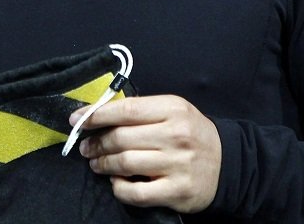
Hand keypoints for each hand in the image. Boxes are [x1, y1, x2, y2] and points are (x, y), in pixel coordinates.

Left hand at [72, 94, 221, 213]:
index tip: (76, 120)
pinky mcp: (177, 191)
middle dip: (97, 143)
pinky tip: (116, 183)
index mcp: (173, 109)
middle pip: (121, 138)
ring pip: (125, 164)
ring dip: (103, 164)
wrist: (227, 164)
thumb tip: (99, 114)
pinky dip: (119, 188)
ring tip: (96, 163)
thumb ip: (142, 111)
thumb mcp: (173, 111)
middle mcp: (176, 135)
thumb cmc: (192, 134)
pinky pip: (136, 193)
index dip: (96, 115)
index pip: (125, 110)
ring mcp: (177, 165)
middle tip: (86, 147)